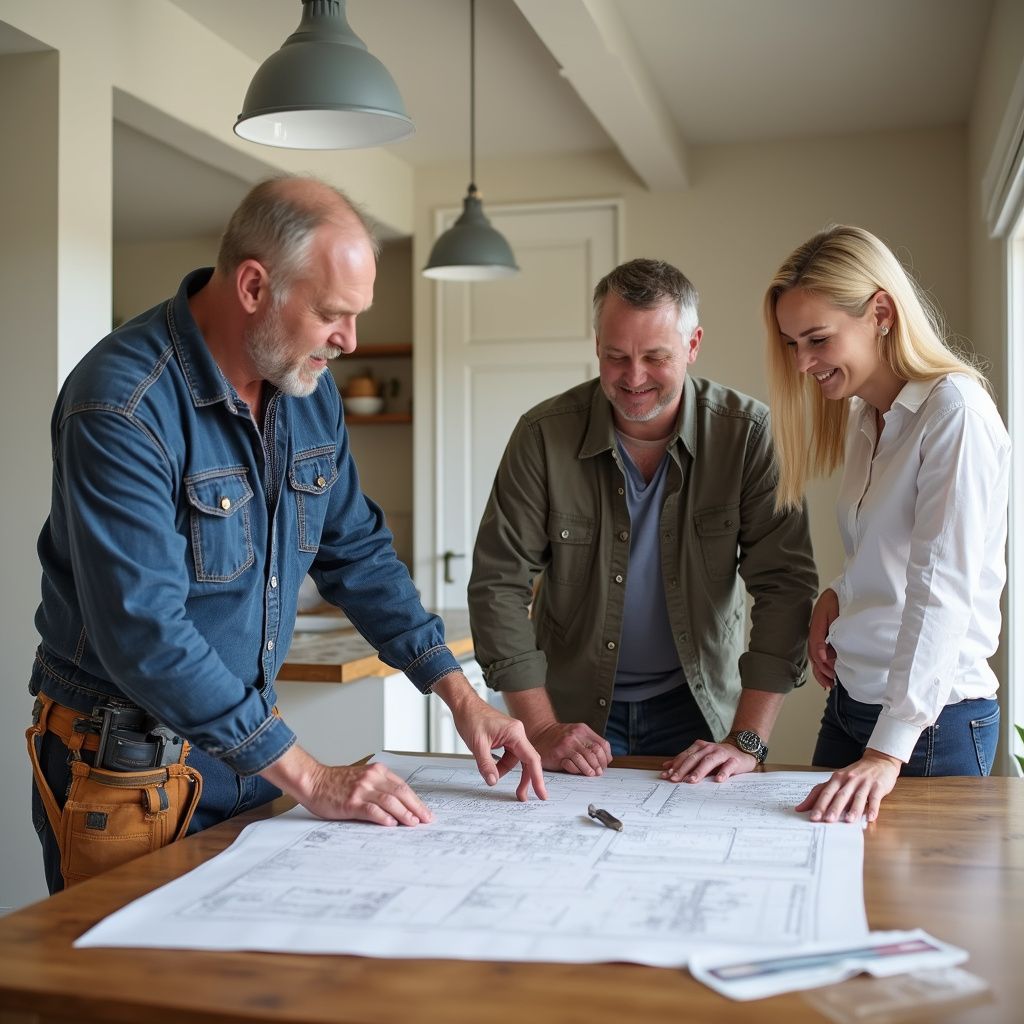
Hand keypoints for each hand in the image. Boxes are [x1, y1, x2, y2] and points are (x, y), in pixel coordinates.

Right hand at [261, 746, 430, 826]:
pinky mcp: (351, 802)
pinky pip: (371, 809)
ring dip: (404, 813)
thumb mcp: (362, 778)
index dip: (415, 800)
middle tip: (426, 819)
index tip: (425, 812)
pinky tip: (391, 824)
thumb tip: (400, 806)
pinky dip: (383, 817)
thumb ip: (379, 787)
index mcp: (377, 772)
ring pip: (389, 801)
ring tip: (413, 823)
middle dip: (415, 807)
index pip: (402, 787)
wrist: (313, 781)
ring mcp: (361, 790)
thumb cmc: (336, 783)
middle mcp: (371, 778)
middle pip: (400, 793)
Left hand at [442, 683, 548, 801]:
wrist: (464, 704)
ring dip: (505, 771)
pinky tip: (492, 768)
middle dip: (525, 779)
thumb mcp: (477, 744)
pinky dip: (501, 764)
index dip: (537, 778)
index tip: (541, 793)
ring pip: (515, 759)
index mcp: (515, 733)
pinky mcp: (505, 737)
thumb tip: (493, 781)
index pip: (531, 759)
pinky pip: (508, 755)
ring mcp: (512, 735)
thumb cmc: (471, 717)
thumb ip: (486, 765)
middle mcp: (517, 733)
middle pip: (526, 761)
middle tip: (521, 796)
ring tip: (492, 776)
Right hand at [530, 721, 612, 775]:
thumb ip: (591, 743)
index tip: (604, 765)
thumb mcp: (577, 734)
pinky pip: (571, 765)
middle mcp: (575, 735)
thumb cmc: (560, 737)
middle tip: (599, 772)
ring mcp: (566, 744)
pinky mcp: (558, 754)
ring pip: (585, 759)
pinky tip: (577, 772)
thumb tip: (607, 759)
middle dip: (599, 765)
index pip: (602, 744)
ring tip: (591, 774)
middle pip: (595, 752)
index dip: (605, 757)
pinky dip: (577, 770)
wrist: (540, 734)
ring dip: (590, 769)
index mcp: (583, 730)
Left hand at [660, 739, 756, 782]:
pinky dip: (723, 773)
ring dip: (699, 771)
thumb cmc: (718, 758)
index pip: (685, 756)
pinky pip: (728, 766)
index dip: (675, 766)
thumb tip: (666, 768)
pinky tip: (718, 780)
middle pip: (694, 758)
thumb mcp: (701, 758)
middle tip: (675, 779)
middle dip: (683, 769)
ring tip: (692, 780)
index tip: (666, 775)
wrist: (742, 750)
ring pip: (709, 761)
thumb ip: (685, 762)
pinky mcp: (734, 760)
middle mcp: (709, 748)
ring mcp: (722, 753)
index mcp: (699, 747)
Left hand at [796, 749, 901, 822]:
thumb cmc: (854, 774)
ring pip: (857, 797)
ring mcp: (864, 783)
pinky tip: (870, 818)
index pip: (825, 792)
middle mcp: (849, 780)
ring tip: (848, 821)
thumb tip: (803, 807)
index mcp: (837, 778)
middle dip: (833, 808)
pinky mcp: (877, 787)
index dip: (818, 804)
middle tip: (827, 820)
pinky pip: (874, 798)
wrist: (878, 761)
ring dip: (853, 809)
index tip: (813, 817)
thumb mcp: (837, 779)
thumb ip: (821, 792)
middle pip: (839, 795)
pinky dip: (873, 808)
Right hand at [808, 589, 838, 688]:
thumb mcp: (833, 612)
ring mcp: (818, 637)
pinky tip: (828, 677)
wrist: (840, 591)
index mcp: (817, 626)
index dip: (821, 656)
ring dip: (822, 672)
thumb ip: (829, 630)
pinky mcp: (823, 640)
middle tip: (832, 681)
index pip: (815, 645)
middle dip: (822, 670)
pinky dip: (824, 668)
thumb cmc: (838, 600)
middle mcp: (815, 634)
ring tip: (829, 684)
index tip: (828, 664)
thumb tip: (825, 652)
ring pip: (816, 658)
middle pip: (814, 656)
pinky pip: (821, 656)